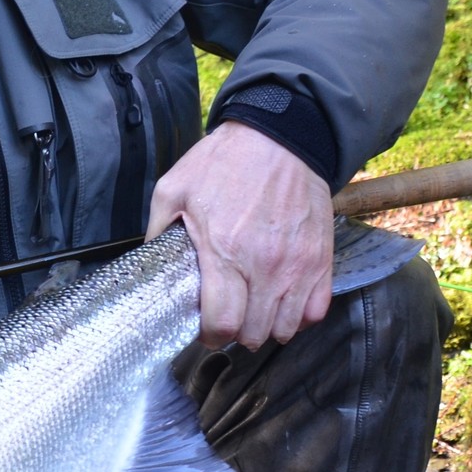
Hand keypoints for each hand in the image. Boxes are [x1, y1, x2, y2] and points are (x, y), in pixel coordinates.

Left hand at [147, 121, 333, 349]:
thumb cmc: (224, 161)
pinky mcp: (321, 259)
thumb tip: (150, 264)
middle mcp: (266, 267)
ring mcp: (298, 266)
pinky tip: (282, 301)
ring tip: (254, 309)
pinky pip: (316, 310)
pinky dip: (299, 314)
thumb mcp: (173, 189)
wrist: (280, 136)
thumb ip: (156, 231)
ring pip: (286, 327)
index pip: (223, 324)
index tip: (206, 327)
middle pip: (255, 333)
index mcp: (225, 252)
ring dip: (267, 326)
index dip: (210, 334)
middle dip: (237, 332)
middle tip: (229, 315)